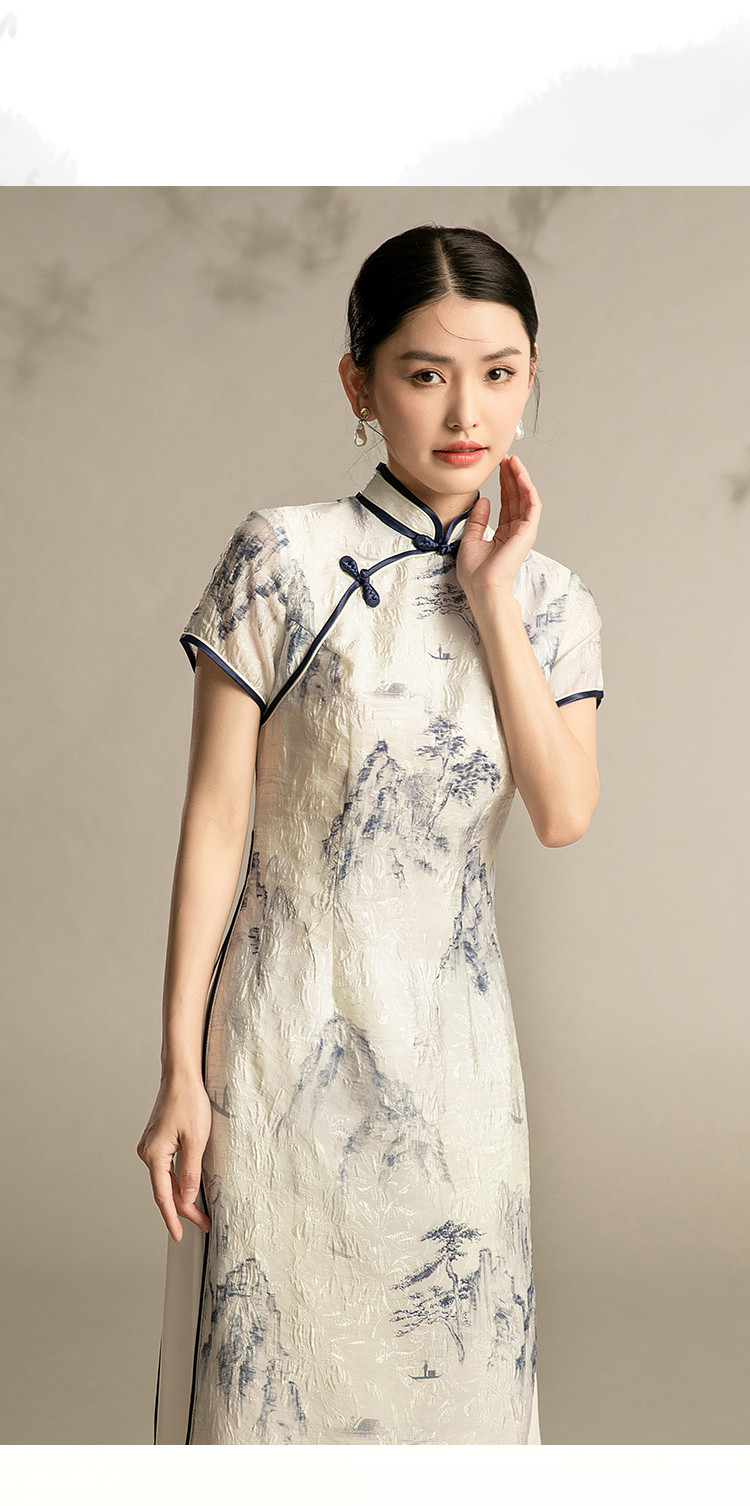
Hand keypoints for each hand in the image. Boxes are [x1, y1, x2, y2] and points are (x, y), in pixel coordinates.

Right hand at [137, 1077, 212, 1241]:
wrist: (180, 1076)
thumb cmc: (189, 1101)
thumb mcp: (197, 1139)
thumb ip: (191, 1172)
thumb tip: (186, 1199)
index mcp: (154, 1155)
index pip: (163, 1196)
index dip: (174, 1218)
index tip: (180, 1235)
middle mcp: (148, 1153)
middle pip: (165, 1190)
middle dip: (184, 1208)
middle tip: (204, 1222)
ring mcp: (151, 1147)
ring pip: (166, 1180)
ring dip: (181, 1195)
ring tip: (200, 1211)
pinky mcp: (157, 1141)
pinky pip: (167, 1168)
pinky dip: (177, 1181)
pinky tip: (189, 1188)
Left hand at [456, 454, 541, 601]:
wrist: (482, 588)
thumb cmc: (476, 574)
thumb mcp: (470, 540)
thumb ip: (477, 520)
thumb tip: (483, 501)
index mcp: (503, 535)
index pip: (507, 504)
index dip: (504, 484)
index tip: (498, 468)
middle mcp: (515, 532)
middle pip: (517, 497)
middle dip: (512, 476)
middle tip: (507, 458)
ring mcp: (523, 532)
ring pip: (526, 498)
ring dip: (521, 478)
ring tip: (514, 461)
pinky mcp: (527, 532)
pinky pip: (531, 505)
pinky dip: (527, 489)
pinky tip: (520, 475)